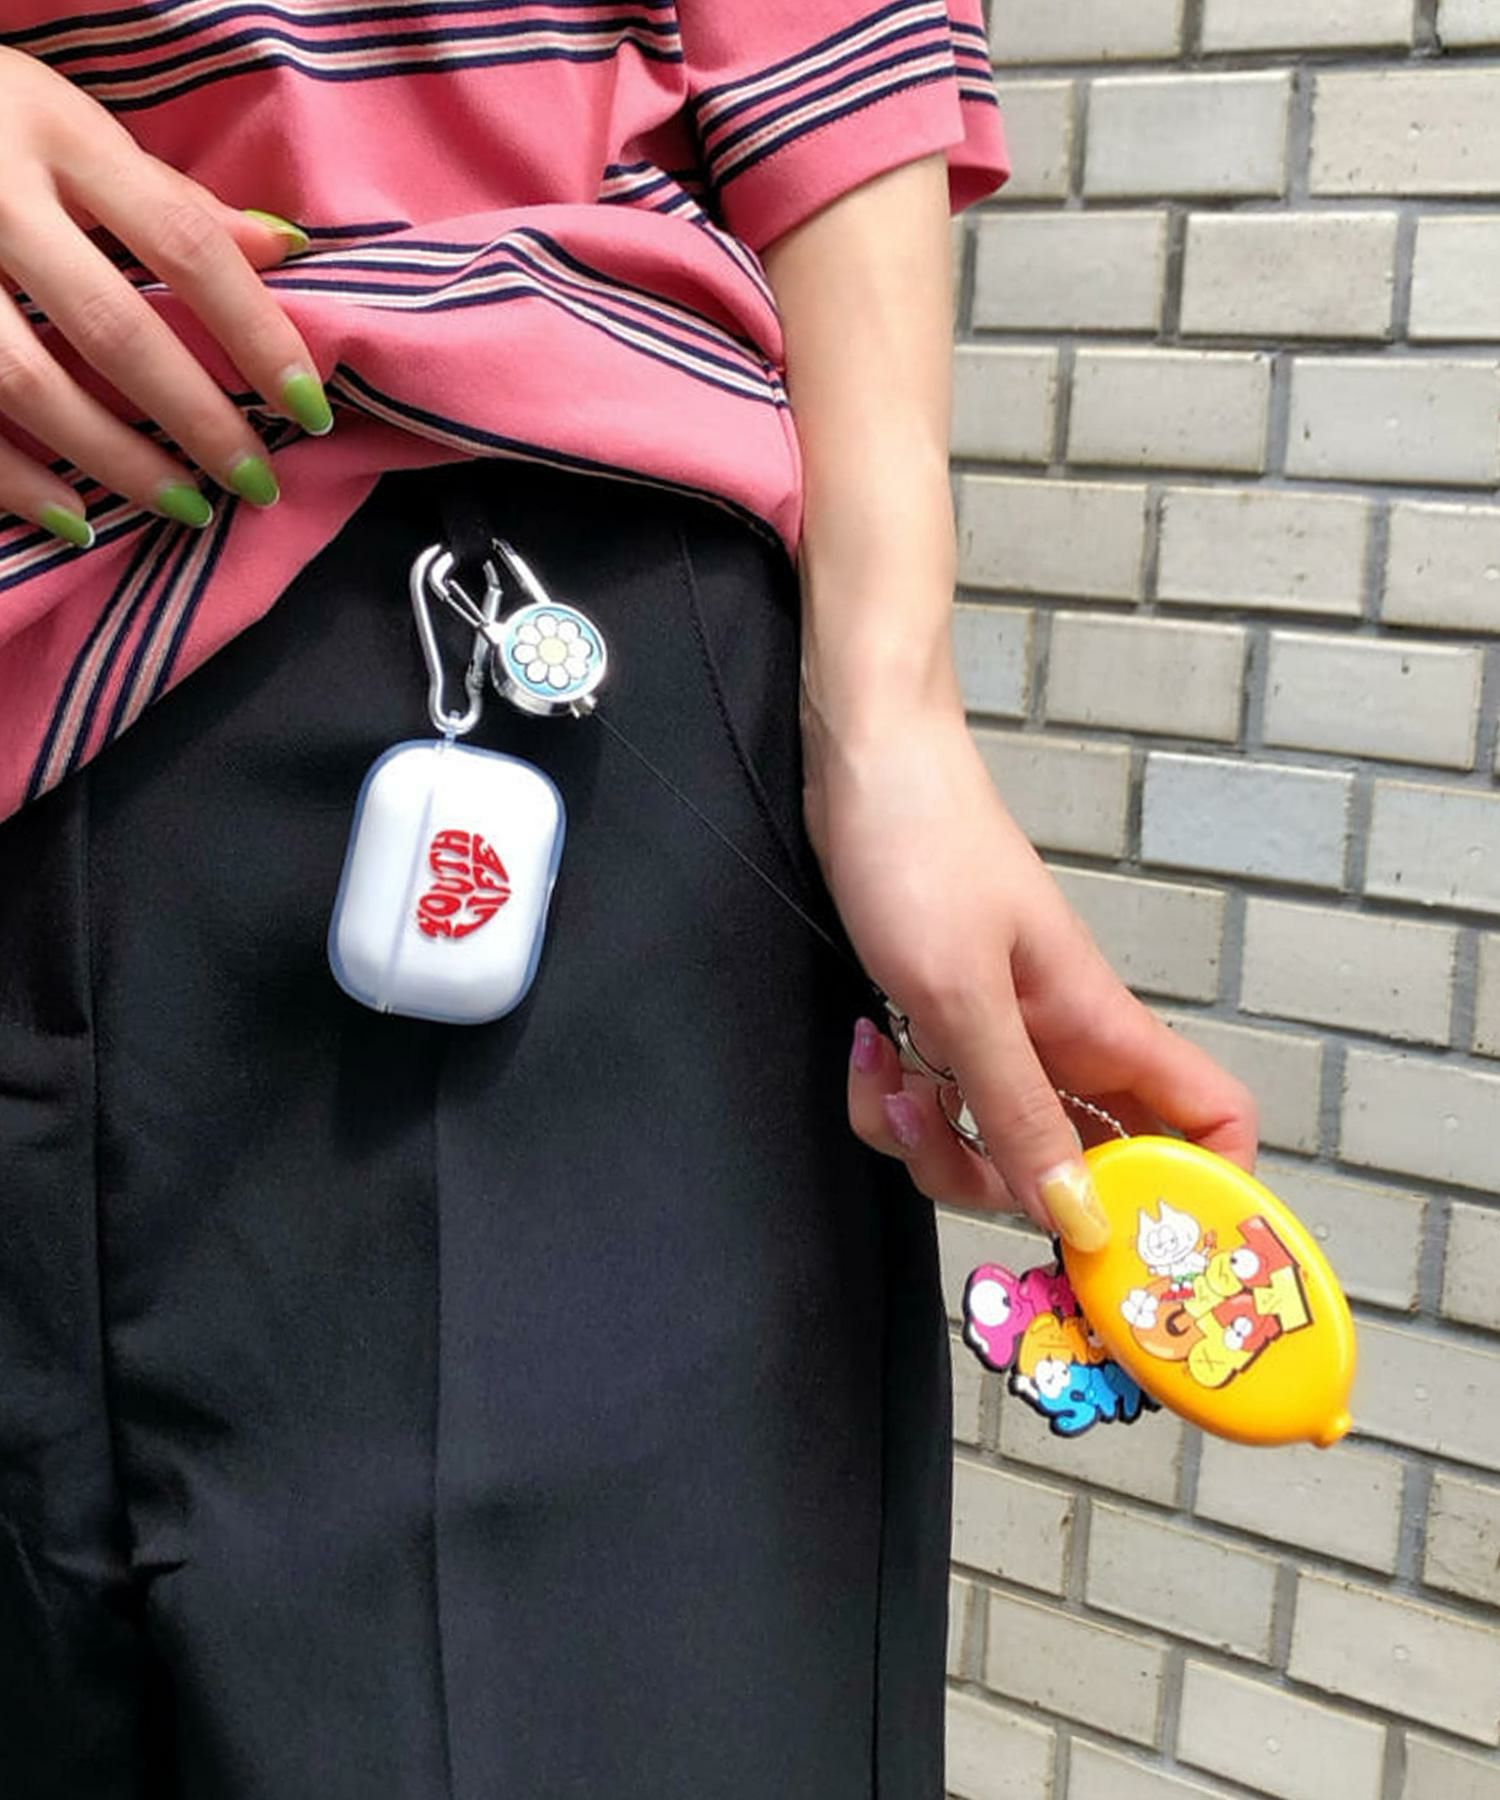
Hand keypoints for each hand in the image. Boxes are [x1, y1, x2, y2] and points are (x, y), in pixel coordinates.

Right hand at [0, 46, 328, 544]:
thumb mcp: (72, 123)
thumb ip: (168, 194)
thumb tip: (283, 249)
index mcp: (58, 134)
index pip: (184, 245)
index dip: (255, 333)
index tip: (311, 411)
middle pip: (112, 328)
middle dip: (197, 419)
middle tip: (256, 483)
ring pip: (28, 381)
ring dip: (116, 461)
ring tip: (185, 507)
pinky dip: (14, 478)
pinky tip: (76, 519)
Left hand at [803, 697, 1257, 1249]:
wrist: (860, 764)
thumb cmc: (924, 851)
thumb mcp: (964, 996)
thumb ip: (1020, 1111)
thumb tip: (1084, 1221)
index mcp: (1102, 1031)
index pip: (1211, 1122)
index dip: (1202, 1191)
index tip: (1134, 1244)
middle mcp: (1064, 1045)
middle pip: (1078, 1169)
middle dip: (1001, 1184)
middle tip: (941, 1137)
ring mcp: (1002, 1037)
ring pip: (989, 1146)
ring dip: (925, 1137)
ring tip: (886, 1073)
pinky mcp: (942, 1024)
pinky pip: (930, 1104)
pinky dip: (890, 1094)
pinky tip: (867, 1044)